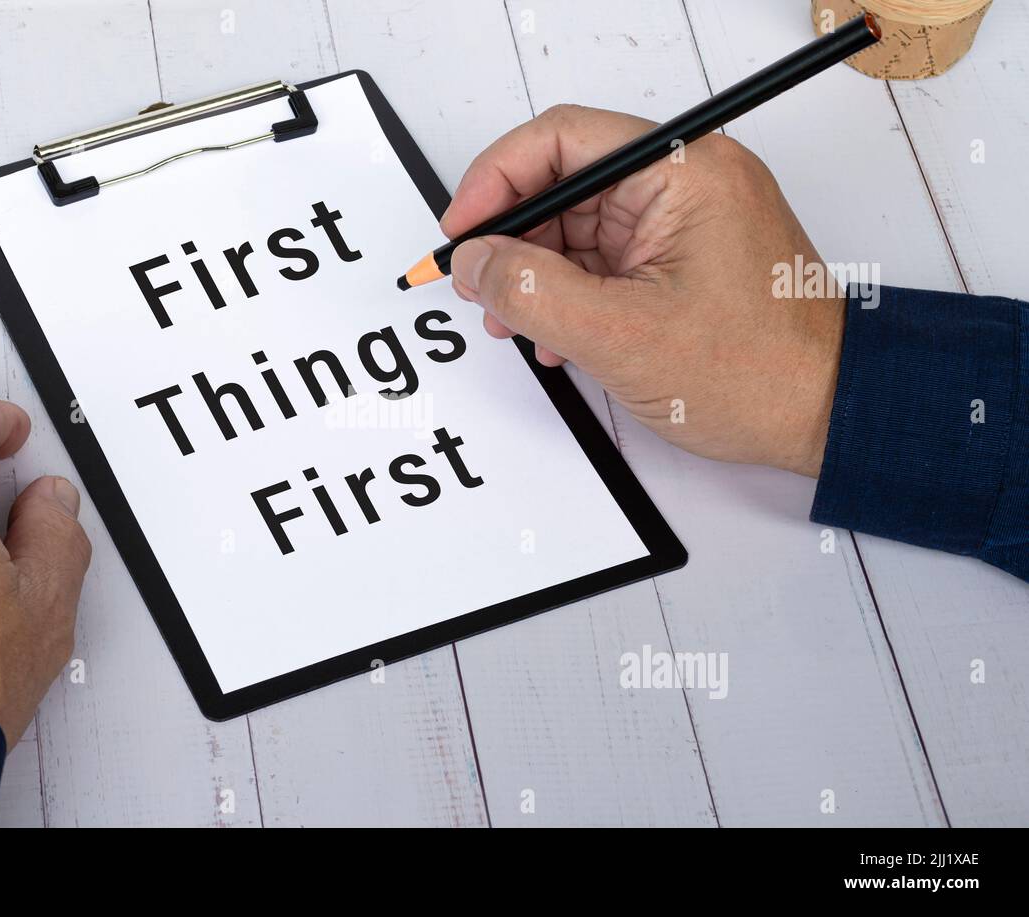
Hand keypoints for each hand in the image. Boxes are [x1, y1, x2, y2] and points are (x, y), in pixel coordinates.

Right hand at [442, 105, 844, 476]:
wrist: (825, 416)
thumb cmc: (757, 373)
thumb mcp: (620, 336)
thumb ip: (531, 293)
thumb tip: (475, 262)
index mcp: (683, 171)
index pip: (562, 139)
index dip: (496, 179)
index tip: (462, 230)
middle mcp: (684, 182)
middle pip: (563, 183)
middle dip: (512, 238)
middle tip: (478, 288)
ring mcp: (681, 222)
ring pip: (575, 227)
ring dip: (535, 275)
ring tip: (515, 325)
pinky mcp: (678, 259)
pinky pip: (600, 261)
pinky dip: (567, 295)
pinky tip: (555, 337)